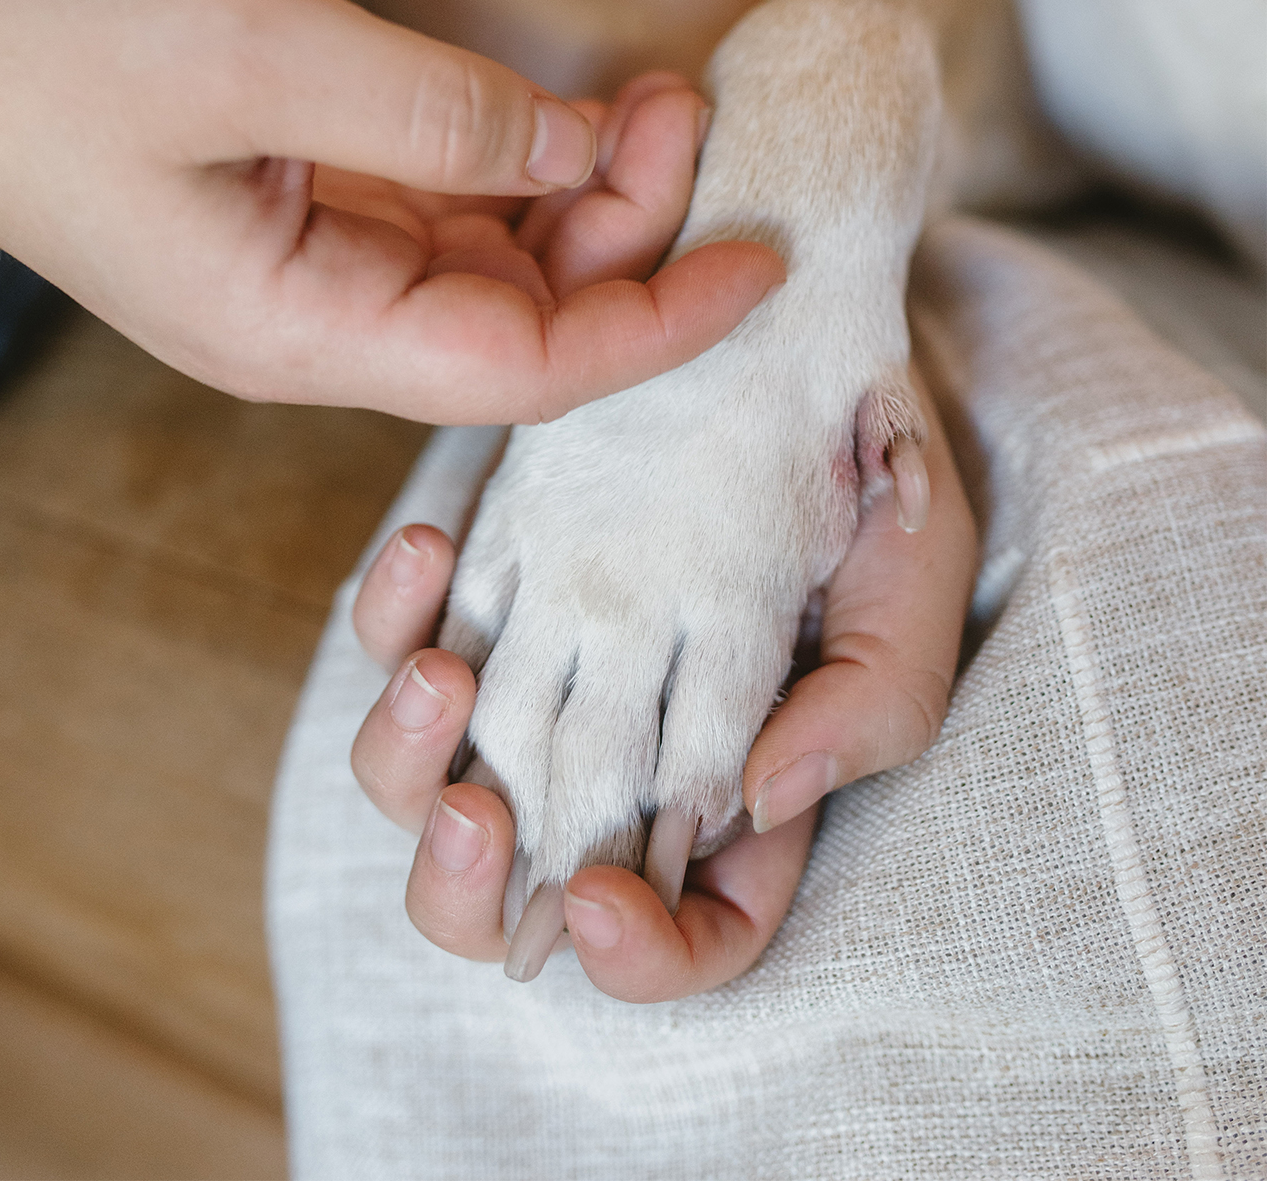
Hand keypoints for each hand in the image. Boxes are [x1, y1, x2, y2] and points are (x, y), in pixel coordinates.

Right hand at [0, 0, 781, 421]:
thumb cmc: (53, 45)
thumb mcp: (257, 50)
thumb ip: (435, 110)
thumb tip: (577, 143)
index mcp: (303, 333)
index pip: (527, 370)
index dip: (656, 324)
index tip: (759, 266)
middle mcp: (325, 332)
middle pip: (530, 324)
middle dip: (631, 232)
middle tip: (687, 105)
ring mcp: (321, 284)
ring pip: (503, 274)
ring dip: (588, 197)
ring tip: (650, 94)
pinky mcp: (317, 230)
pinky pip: (455, 225)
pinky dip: (526, 176)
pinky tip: (570, 117)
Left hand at [349, 371, 975, 999]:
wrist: (801, 358)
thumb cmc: (875, 491)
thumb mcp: (916, 591)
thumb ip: (872, 707)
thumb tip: (761, 797)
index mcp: (739, 796)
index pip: (686, 934)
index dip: (638, 952)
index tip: (600, 897)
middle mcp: (626, 754)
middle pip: (511, 887)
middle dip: (463, 886)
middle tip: (469, 817)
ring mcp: (552, 675)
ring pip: (427, 776)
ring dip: (404, 754)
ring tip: (436, 680)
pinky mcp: (499, 588)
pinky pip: (407, 632)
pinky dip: (393, 614)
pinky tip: (424, 553)